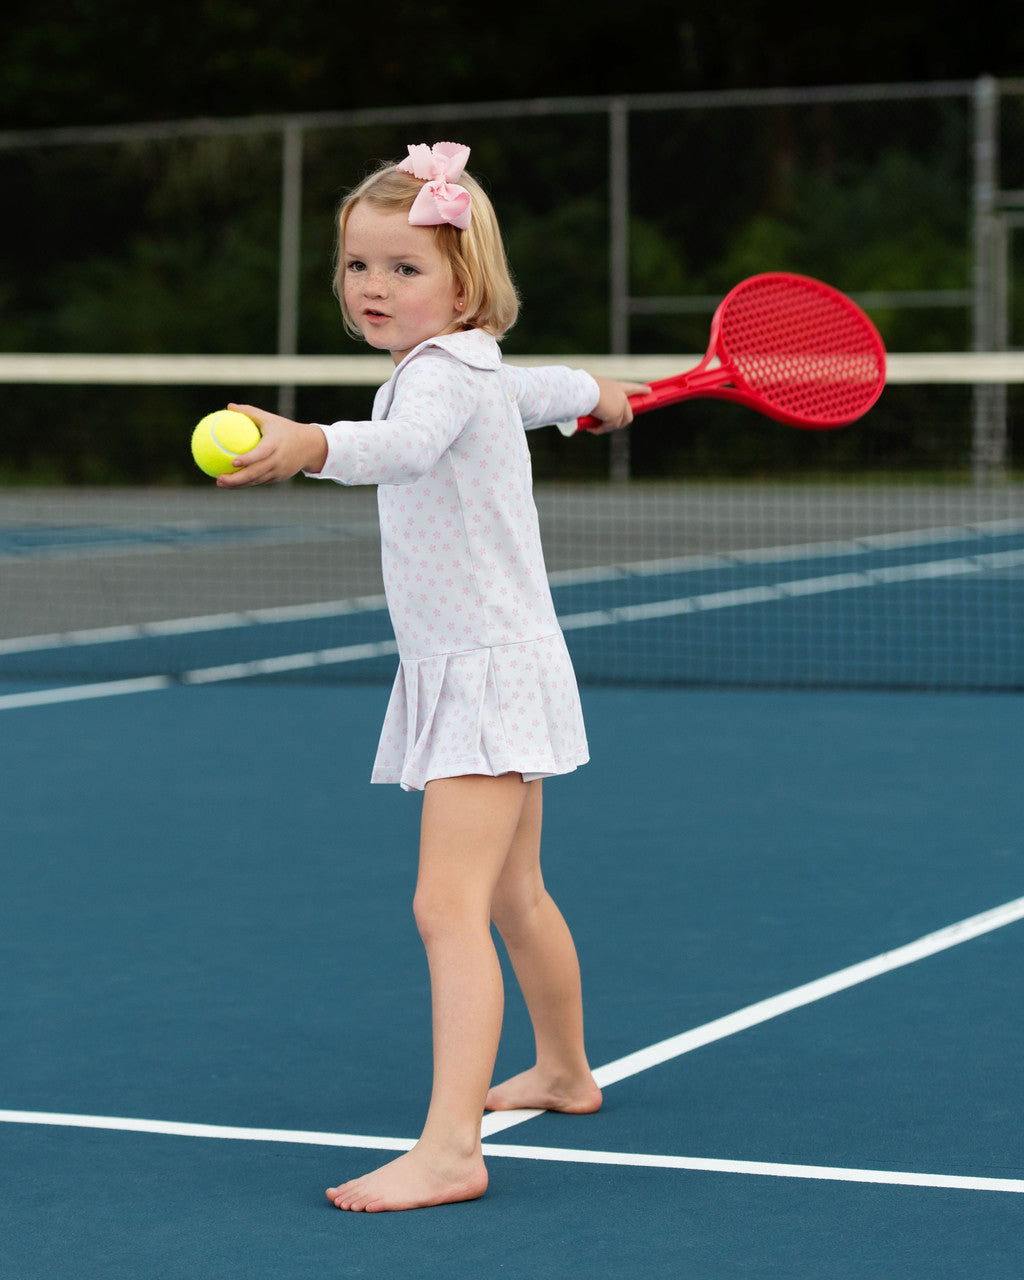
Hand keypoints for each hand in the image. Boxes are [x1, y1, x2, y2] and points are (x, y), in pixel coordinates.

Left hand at [214, 403, 328, 486]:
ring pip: (256, 480)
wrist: (310, 447)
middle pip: (255, 473)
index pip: (261, 453)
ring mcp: (279, 471)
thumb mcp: (269, 418)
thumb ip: (249, 412)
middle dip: (236, 479)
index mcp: (275, 444)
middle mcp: (278, 460)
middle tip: (219, 478)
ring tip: (220, 483)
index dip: (248, 459)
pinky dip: (246, 483)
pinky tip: (233, 483)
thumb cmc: (285, 429)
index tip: (232, 462)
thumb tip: (228, 406)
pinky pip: (260, 481)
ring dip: (238, 484)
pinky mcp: (279, 478)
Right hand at [585, 377, 650, 433]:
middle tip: (608, 425)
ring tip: (594, 427)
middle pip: (628, 414)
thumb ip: (595, 399)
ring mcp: (620, 407)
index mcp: (616, 386)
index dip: (640, 389)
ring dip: (607, 427)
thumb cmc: (583, 388)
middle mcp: (621, 396)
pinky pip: (608, 427)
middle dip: (620, 422)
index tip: (649, 390)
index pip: (631, 387)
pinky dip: (600, 430)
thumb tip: (588, 410)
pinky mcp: (616, 416)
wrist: (584, 390)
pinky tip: (591, 428)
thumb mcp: (591, 390)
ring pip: (618, 423)